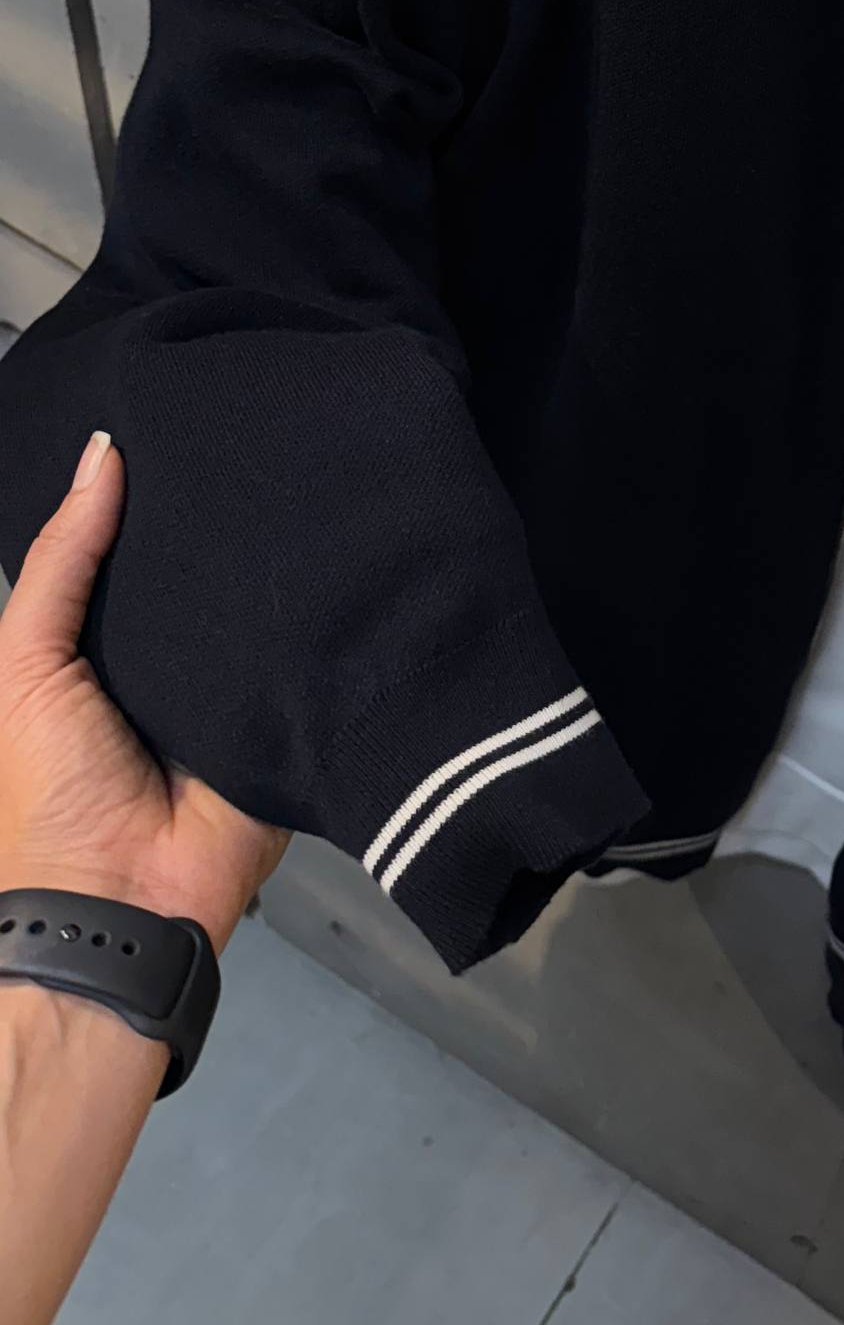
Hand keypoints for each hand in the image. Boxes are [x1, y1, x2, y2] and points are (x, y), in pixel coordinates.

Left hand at [0, 432, 286, 948]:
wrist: (121, 900)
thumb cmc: (50, 792)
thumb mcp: (27, 664)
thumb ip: (61, 562)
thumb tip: (104, 452)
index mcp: (107, 647)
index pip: (136, 555)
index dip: (153, 498)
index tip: (184, 424)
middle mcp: (172, 662)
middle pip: (201, 574)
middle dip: (221, 523)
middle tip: (256, 440)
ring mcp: (233, 688)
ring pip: (258, 608)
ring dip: (271, 570)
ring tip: (301, 484)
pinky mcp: (286, 714)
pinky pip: (303, 656)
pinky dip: (311, 623)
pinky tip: (332, 562)